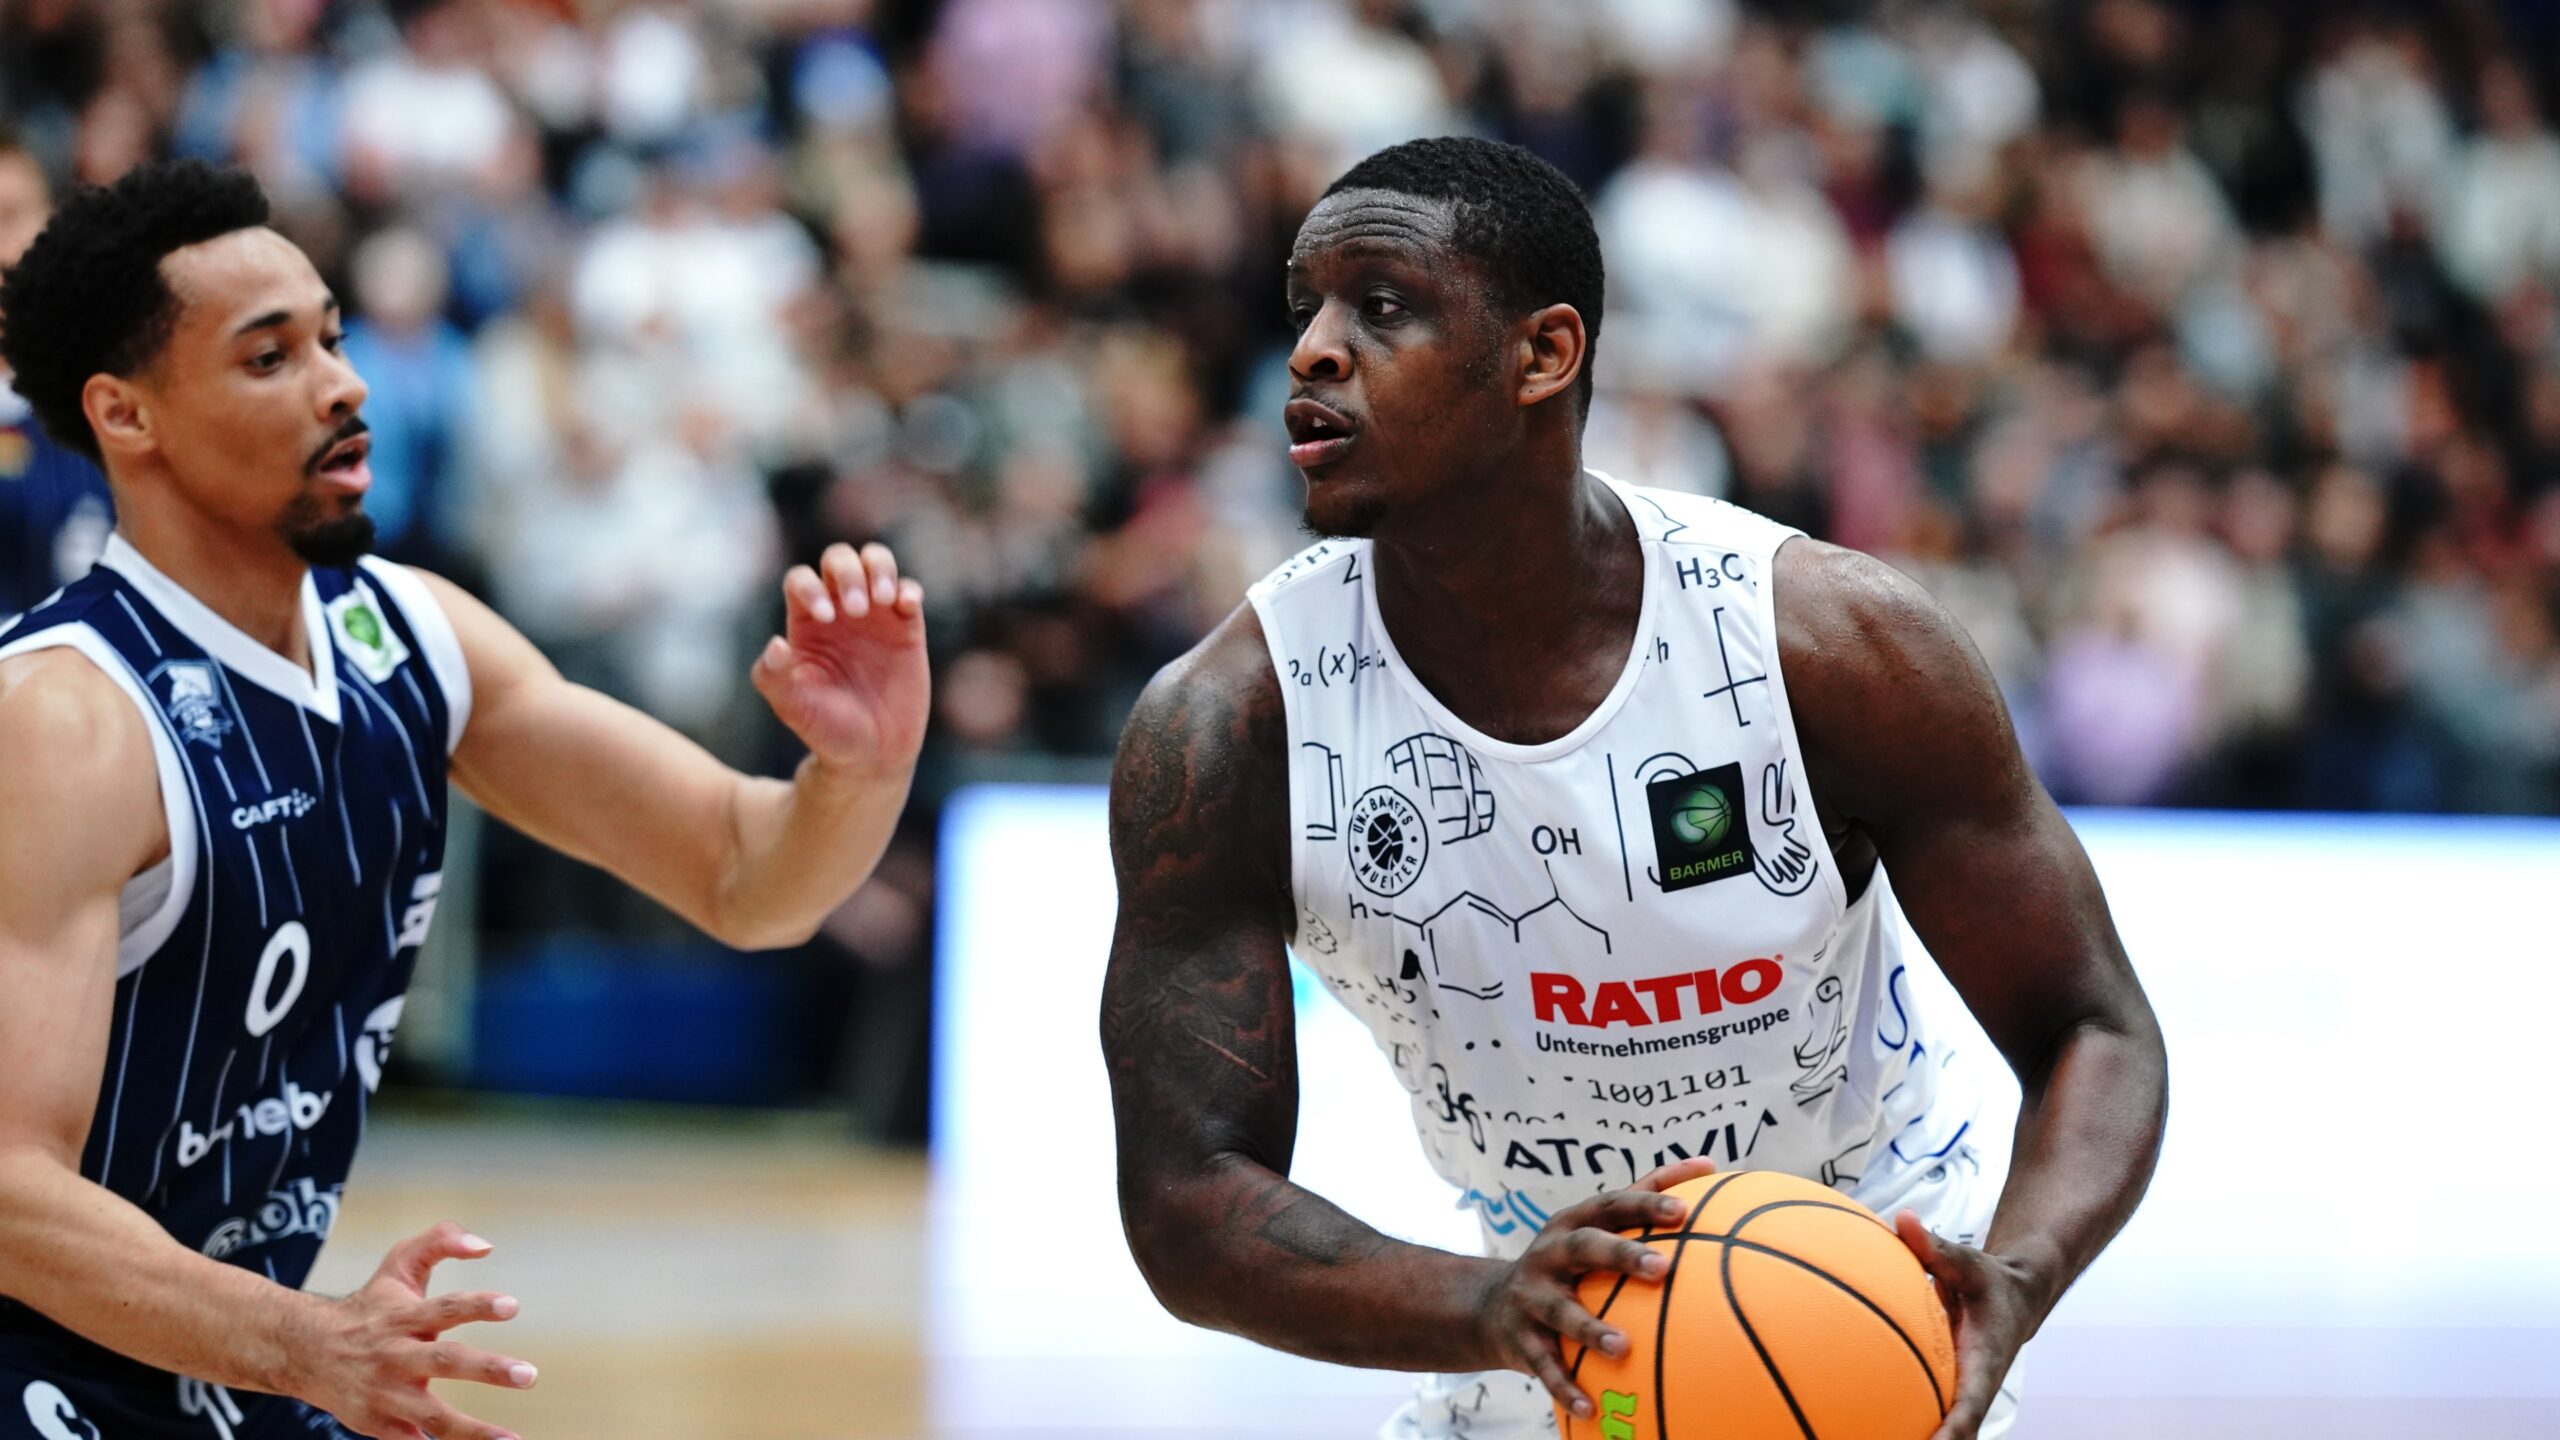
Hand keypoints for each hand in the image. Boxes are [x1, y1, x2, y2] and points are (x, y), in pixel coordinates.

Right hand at [277, 1222, 535, 1439]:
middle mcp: (396, 1356)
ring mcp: (387, 1395)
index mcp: (404, 1318)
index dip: (478, 1306)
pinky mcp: (379, 1425)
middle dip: (489, 1370)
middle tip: (529, 1375)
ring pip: (433, 1416)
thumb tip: (486, 1246)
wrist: (305, 1351)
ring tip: (513, 1439)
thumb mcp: (399, 1264)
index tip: (512, 1306)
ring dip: (474, 1431)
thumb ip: (441, 1241)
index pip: (446, 1308)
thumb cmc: (369, 1307)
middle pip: (445, 1362)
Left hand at [754, 543, 928, 775]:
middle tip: (856, 609)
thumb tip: (775, 644)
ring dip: (879, 569)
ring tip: (882, 599)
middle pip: (838, 559)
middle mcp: (839, 611)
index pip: (801, 580)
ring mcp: (875, 616)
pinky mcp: (906, 627)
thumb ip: (773, 677)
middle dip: (847, 572)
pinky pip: (908, 591)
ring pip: (875, 562)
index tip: (825, 617)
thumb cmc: (826, 730)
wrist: (871, 755)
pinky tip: (906, 604)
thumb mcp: (793, 708)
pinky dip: (908, 589)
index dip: (810, 588)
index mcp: (806, 625)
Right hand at [1475, 1158, 1717, 1420]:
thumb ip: (1645, 1196)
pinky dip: (1564, 1386)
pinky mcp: (1519, 1338)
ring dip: (1590, 1328)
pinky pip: (1543, 1365)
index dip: (1644, 1205)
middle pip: (1583, 1247)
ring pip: (1560, 1311)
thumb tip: (1711, 1164)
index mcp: (1571, 1224)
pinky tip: (1589, 1408)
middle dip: (1620, 1255)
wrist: (1491, 1308)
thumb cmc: (1568, 1263)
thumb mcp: (1593, 1227)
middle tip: (1661, 1269)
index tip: (1684, 1210)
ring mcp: (1530, 1296)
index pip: (1610, 1205)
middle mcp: (1548, 1254)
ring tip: (1623, 1347)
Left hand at [1895, 1212, 2046, 1439]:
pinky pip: (1922, 1410)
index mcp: (1984, 1363)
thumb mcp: (1968, 1262)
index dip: (1953, 1433)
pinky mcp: (1946, 1389)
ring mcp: (1960, 1394)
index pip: (1970, 1406)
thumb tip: (1902, 1219)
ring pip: (1940, 1430)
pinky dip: (1898, 1418)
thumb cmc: (1989, 1281)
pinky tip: (1856, 1423)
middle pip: (1955, 1435)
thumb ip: (1934, 1247)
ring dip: (1911, 1435)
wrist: (2017, 1299)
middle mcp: (1973, 1388)